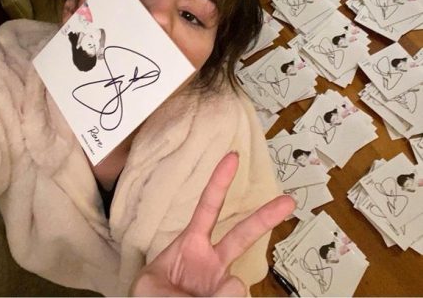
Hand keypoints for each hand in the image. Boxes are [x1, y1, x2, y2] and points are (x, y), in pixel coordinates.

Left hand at [130, 152, 294, 296]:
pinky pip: (236, 296)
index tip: (232, 157)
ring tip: (195, 296)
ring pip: (237, 284)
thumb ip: (182, 286)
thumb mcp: (152, 286)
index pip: (208, 207)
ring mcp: (222, 282)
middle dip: (266, 217)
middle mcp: (212, 260)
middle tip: (289, 201)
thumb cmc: (150, 297)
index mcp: (190, 244)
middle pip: (243, 234)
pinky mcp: (230, 296)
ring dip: (217, 295)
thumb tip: (234, 283)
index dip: (219, 182)